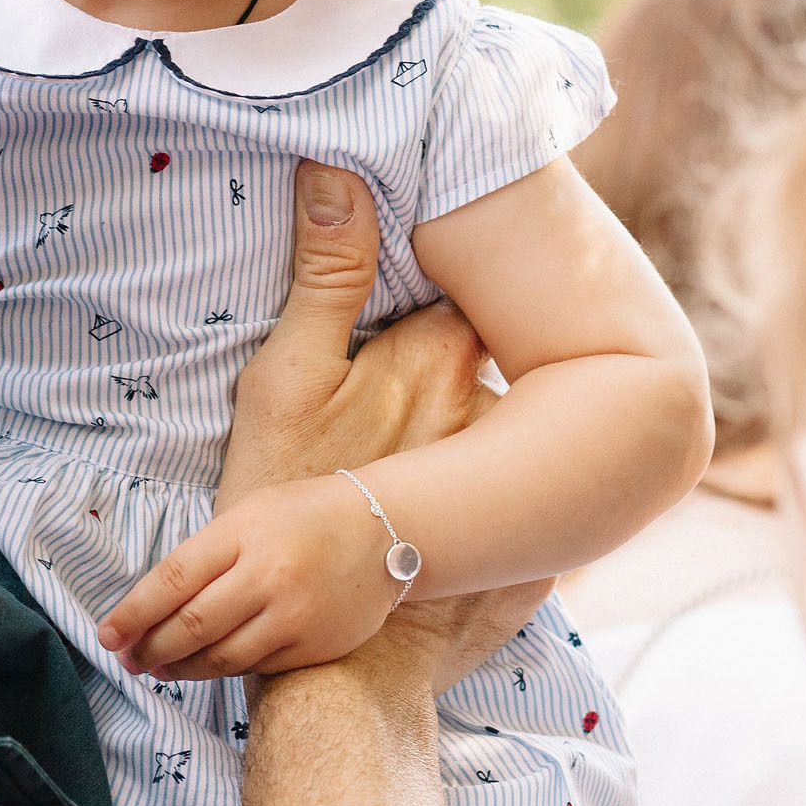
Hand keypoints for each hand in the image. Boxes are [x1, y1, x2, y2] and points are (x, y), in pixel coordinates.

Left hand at [98, 472, 405, 678]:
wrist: (384, 530)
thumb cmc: (304, 516)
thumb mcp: (249, 514)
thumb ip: (207, 554)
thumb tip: (153, 602)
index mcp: (242, 533)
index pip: (172, 580)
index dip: (133, 613)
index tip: (107, 635)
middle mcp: (267, 575)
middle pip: (191, 625)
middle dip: (150, 647)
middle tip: (128, 658)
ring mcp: (293, 614)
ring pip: (221, 656)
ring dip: (183, 667)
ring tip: (160, 667)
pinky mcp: (315, 645)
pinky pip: (256, 667)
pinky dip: (225, 669)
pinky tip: (207, 665)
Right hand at [100, 163, 516, 679]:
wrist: (322, 638)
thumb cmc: (284, 495)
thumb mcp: (284, 376)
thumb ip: (323, 271)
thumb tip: (332, 168)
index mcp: (441, 350)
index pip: (463, 278)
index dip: (436, 269)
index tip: (421, 259)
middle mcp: (493, 397)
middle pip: (488, 336)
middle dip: (461, 330)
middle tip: (405, 353)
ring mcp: (511, 460)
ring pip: (501, 403)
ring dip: (471, 403)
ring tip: (410, 422)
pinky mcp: (521, 519)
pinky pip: (518, 469)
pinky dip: (494, 464)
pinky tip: (455, 480)